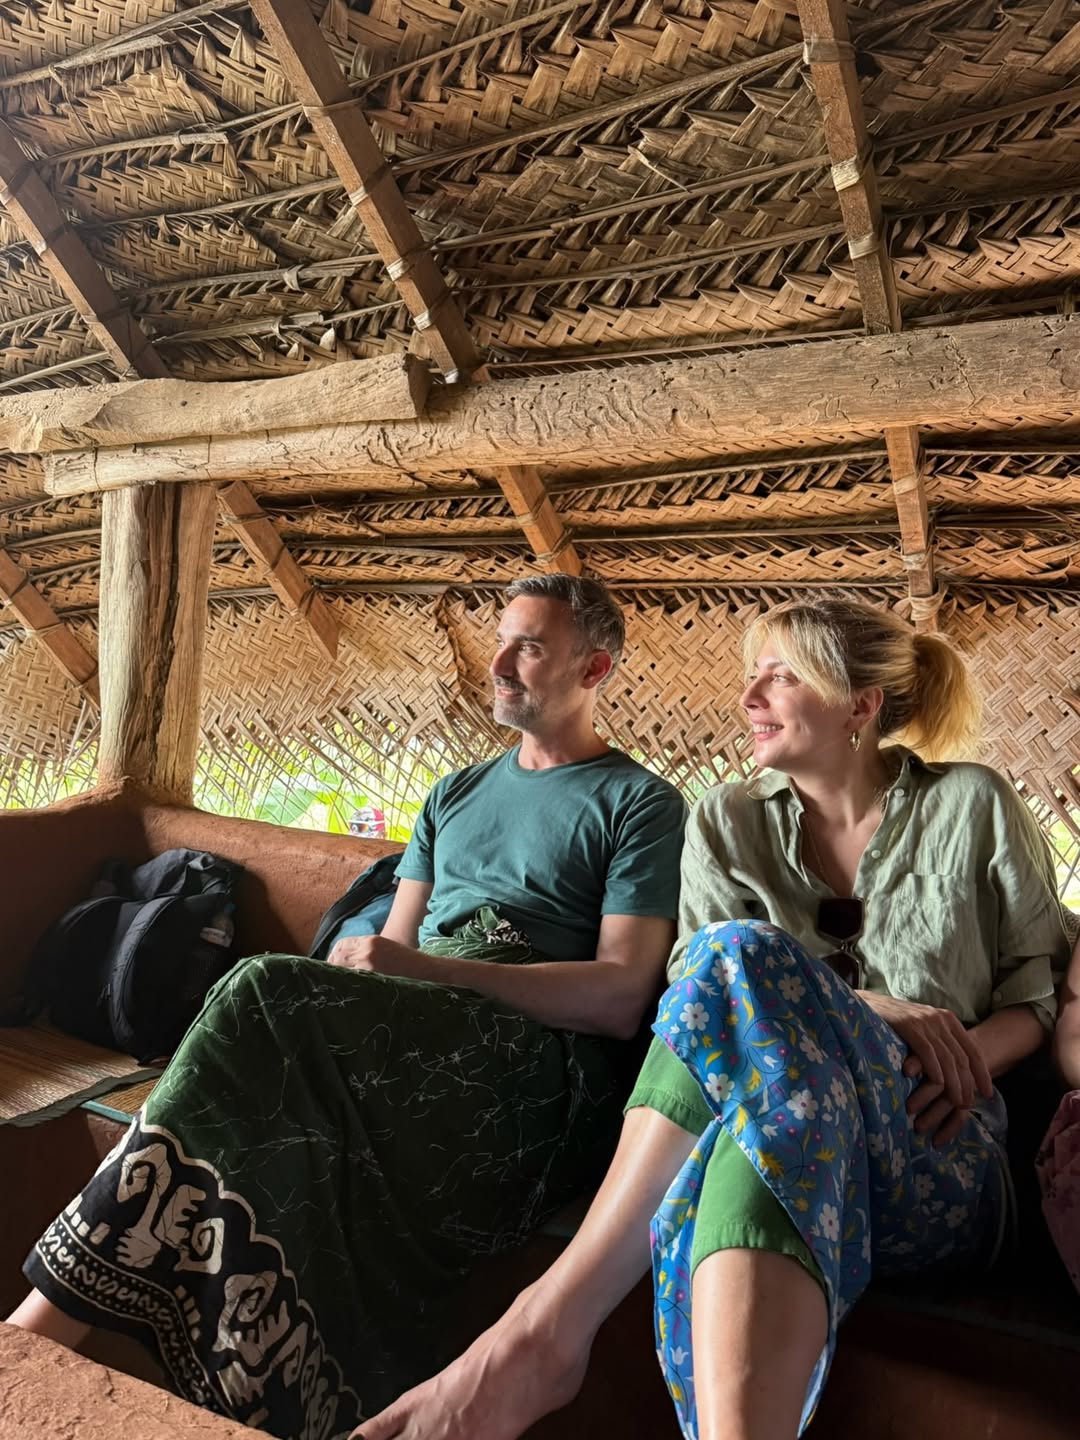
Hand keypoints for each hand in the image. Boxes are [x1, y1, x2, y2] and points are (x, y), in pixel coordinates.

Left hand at [327, 934, 436, 980]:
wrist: (428, 972)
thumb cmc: (408, 964)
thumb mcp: (387, 949)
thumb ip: (366, 952)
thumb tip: (344, 964)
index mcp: (371, 940)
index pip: (341, 945)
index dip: (334, 956)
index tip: (333, 966)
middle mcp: (367, 950)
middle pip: (338, 958)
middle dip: (333, 969)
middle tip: (332, 981)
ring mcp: (369, 964)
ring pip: (341, 970)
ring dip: (339, 978)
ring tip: (339, 987)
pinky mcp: (373, 978)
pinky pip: (352, 981)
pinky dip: (348, 985)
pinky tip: (350, 992)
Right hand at [859, 993, 992, 1145]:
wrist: (864, 1003)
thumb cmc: (892, 1022)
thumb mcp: (923, 1029)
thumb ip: (938, 1043)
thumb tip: (954, 1071)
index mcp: (947, 1019)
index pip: (973, 1049)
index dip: (982, 1073)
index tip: (988, 1094)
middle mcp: (940, 1019)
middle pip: (962, 1057)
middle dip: (968, 1084)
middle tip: (968, 1105)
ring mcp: (925, 1021)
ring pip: (948, 1058)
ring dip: (954, 1084)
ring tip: (956, 1103)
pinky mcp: (909, 1025)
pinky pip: (929, 1052)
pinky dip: (936, 1070)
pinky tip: (938, 1086)